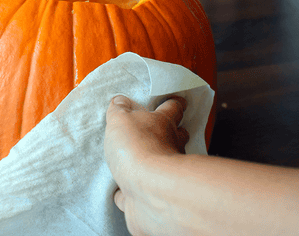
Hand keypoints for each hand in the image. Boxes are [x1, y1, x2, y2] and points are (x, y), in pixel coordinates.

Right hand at [104, 95, 189, 235]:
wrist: (149, 190)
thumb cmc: (138, 147)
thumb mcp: (122, 119)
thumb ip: (120, 110)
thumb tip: (120, 100)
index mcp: (163, 124)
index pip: (173, 108)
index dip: (174, 103)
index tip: (178, 101)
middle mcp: (170, 148)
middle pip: (176, 136)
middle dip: (172, 133)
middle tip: (161, 130)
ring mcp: (164, 175)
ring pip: (162, 165)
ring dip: (151, 163)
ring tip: (133, 162)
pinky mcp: (153, 198)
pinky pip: (141, 194)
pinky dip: (129, 193)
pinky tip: (120, 192)